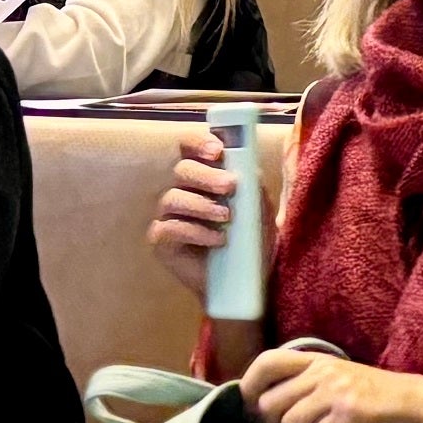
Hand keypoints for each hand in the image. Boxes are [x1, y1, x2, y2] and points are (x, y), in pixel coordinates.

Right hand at [146, 131, 241, 299]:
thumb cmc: (251, 239)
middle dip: (206, 175)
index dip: (198, 143)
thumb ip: (253, 187)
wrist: (246, 279)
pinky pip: (169, 228)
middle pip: (181, 170)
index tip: (217, 150)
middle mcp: (183, 191)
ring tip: (226, 217)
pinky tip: (217, 239)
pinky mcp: (162, 241)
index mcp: (206, 176)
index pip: (190, 148)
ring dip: (202, 205)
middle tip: (228, 186)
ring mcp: (169, 215)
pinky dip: (196, 232)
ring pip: (172, 198)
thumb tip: (247, 167)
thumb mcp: (260, 210)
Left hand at [242, 348, 422, 422]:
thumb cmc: (380, 399)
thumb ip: (308, 389)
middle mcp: (325, 371)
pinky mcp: (351, 415)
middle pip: (270, 403)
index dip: (249, 386)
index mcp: (319, 360)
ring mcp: (338, 392)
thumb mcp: (340, 382)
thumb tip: (266, 418)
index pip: (266, 362)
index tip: (256, 410)